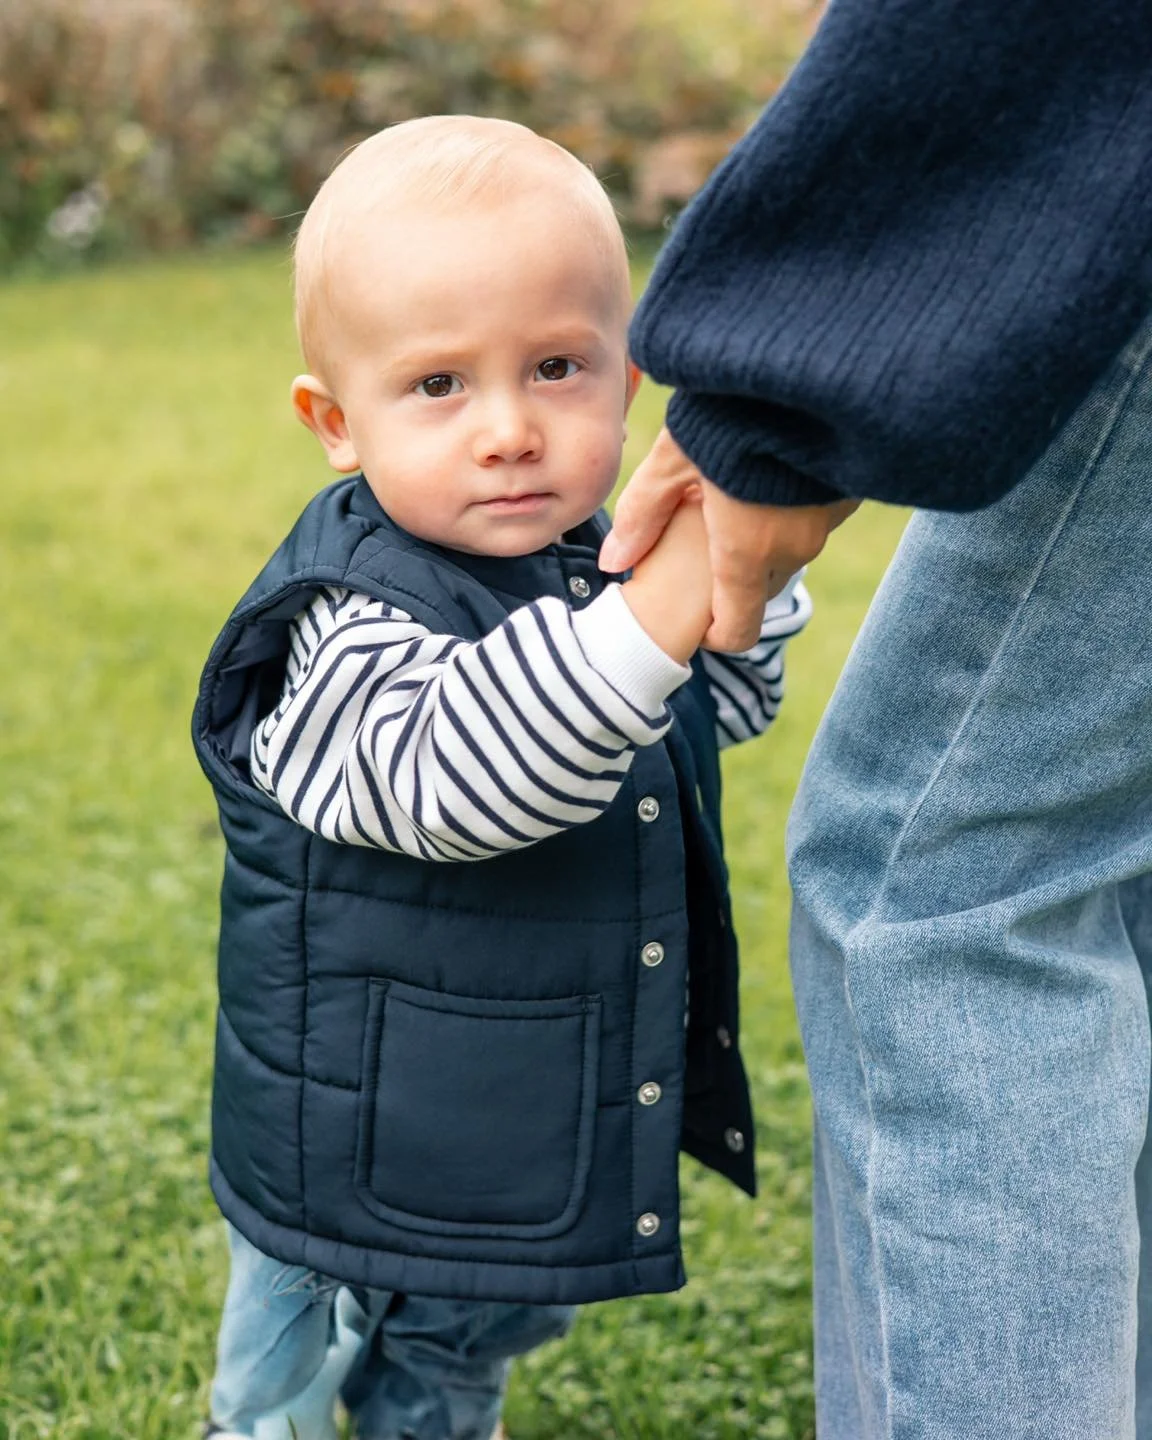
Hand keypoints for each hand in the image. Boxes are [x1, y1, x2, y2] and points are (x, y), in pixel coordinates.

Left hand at [601, 426, 858, 650]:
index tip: (698, 616)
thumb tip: (612, 564)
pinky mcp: (849, 491)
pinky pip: (816, 520)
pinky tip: (773, 468)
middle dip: (734, 577)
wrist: (802, 361)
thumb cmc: (726, 409)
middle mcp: (793, 547)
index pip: (738, 630)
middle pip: (759, 589)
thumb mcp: (672, 459)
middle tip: (711, 534)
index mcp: (745, 551)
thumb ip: (644, 515)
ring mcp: (827, 521)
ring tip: (740, 492)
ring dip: (766, 540)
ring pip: (790, 554)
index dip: (714, 633)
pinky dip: (794, 510)